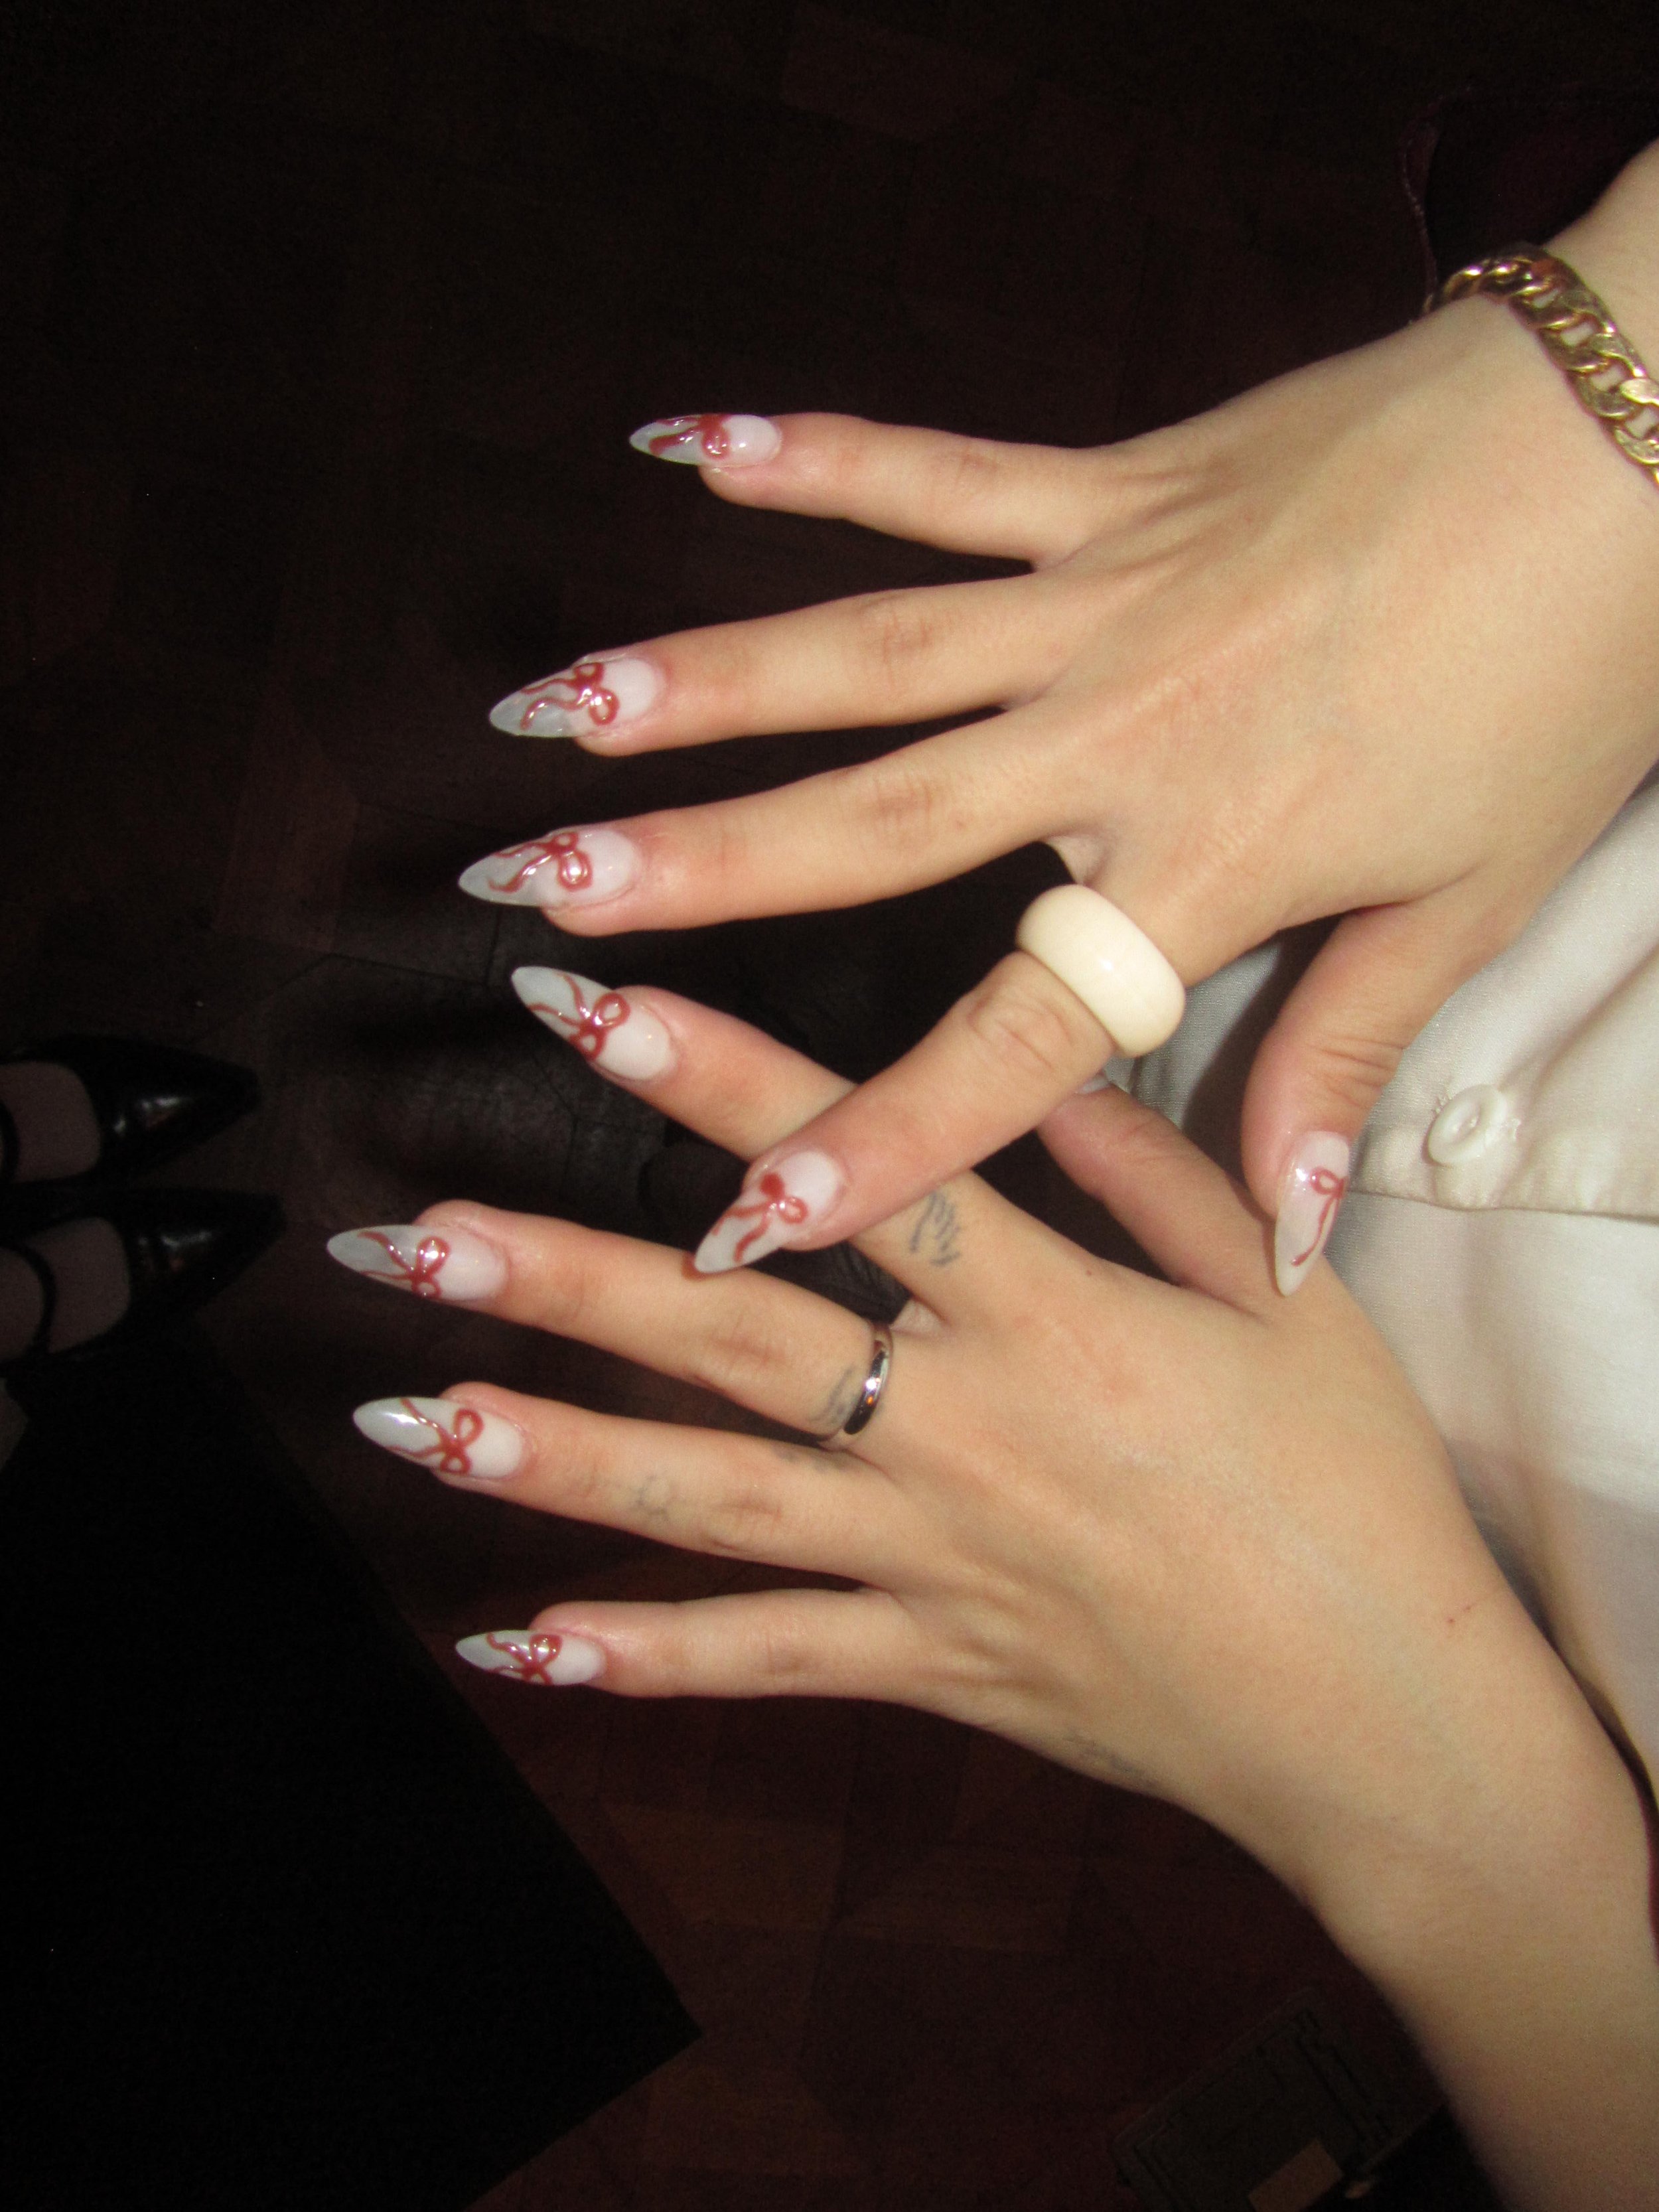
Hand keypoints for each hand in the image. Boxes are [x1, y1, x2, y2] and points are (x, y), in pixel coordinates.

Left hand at [338, 977, 1658, 2208]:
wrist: (1384, 1719)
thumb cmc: (1352, 1493)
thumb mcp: (1285, 1299)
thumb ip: (1154, 1172)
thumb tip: (1043, 1065)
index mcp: (1053, 1318)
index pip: (855, 1170)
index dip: (712, 1078)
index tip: (587, 1006)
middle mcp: (965, 1429)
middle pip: (732, 1338)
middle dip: (562, 1280)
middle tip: (411, 1237)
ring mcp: (931, 1557)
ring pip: (709, 1500)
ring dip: (550, 1456)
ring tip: (408, 1415)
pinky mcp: (930, 1661)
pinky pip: (766, 1661)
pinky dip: (641, 1659)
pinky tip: (517, 1644)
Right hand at [460, 143, 1658, 1284]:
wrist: (1631, 438)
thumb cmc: (1566, 679)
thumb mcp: (1469, 899)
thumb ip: (1344, 1062)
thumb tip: (1288, 1240)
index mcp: (1213, 862)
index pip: (1014, 1039)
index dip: (880, 1139)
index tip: (743, 1219)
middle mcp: (1123, 734)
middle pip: (875, 826)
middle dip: (697, 876)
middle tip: (540, 907)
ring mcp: (1108, 594)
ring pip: (870, 651)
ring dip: (702, 684)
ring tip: (556, 714)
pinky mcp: (1116, 483)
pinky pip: (942, 471)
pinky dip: (815, 455)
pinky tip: (680, 442)